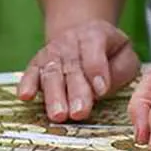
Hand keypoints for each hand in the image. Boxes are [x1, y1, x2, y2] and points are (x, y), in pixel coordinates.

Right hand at [16, 19, 141, 121]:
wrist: (79, 35)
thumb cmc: (108, 52)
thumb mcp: (125, 54)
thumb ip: (121, 69)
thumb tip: (102, 88)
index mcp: (94, 34)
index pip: (94, 49)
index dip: (96, 69)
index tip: (101, 90)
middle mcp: (70, 41)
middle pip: (72, 66)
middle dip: (76, 91)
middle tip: (80, 113)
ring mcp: (52, 52)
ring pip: (52, 73)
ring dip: (54, 95)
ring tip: (58, 115)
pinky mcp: (37, 63)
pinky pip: (31, 72)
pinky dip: (27, 84)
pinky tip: (25, 96)